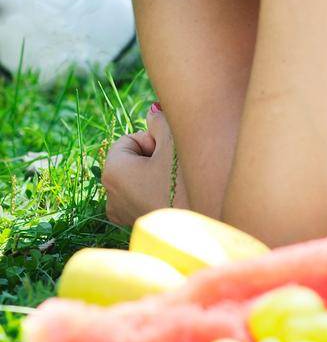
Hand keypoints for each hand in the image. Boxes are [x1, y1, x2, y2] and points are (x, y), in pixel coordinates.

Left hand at [101, 106, 187, 225]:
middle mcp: (110, 195)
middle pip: (132, 159)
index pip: (130, 140)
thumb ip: (160, 121)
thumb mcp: (174, 142)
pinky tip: (175, 198)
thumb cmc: (184, 182)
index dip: (152, 141)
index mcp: (112, 171)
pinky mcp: (137, 225)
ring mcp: (123, 213)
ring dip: (158, 175)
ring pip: (139, 178)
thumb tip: (153, 110)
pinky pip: (143, 197)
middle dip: (154, 158)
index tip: (168, 156)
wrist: (200, 230)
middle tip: (175, 169)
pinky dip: (158, 192)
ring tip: (177, 184)